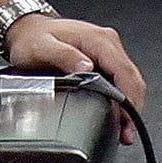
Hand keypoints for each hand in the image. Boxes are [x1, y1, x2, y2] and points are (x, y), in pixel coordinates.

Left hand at [5, 12, 143, 137]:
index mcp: (97, 39)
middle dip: (132, 106)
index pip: (123, 71)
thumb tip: (86, 67)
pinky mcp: (104, 56)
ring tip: (124, 128)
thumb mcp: (42, 48)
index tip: (126, 120)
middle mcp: (107, 41)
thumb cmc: (33, 39)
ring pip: (129, 78)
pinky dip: (123, 96)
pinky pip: (121, 77)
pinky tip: (117, 111)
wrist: (28, 29)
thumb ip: (64, 56)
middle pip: (131, 77)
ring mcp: (107, 48)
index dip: (129, 98)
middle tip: (127, 133)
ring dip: (130, 103)